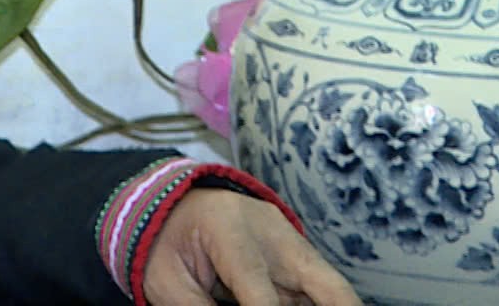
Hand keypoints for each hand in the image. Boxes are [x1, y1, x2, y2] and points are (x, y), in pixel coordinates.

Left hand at [144, 188, 360, 304]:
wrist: (171, 202)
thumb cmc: (165, 242)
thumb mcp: (166, 280)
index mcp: (230, 231)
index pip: (262, 295)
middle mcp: (271, 233)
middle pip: (324, 283)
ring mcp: (290, 241)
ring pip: (330, 287)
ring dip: (333, 304)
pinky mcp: (296, 253)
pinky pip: (319, 288)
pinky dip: (320, 304)